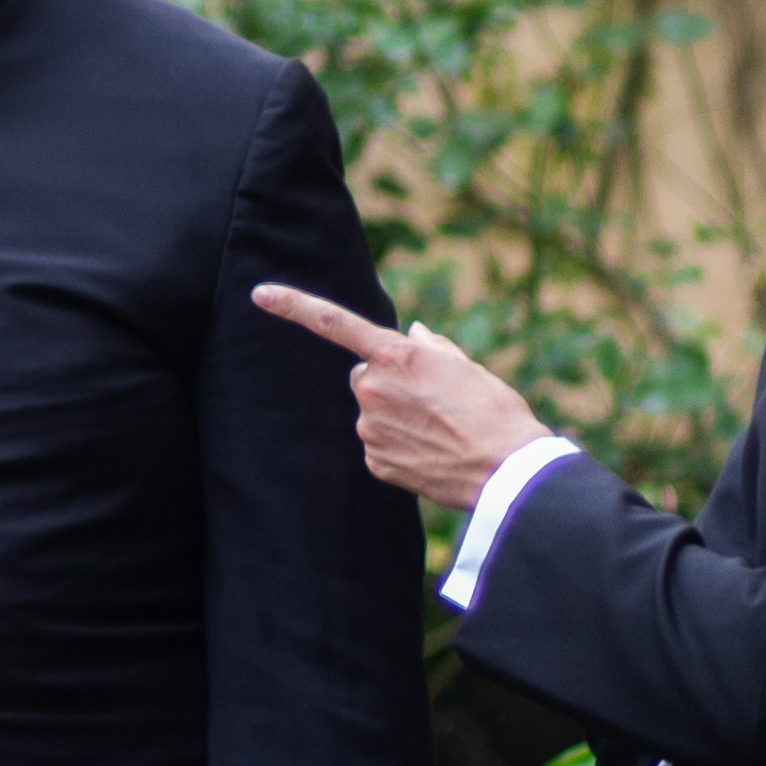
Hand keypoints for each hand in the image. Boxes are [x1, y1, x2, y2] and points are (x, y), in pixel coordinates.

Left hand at [245, 284, 553, 508]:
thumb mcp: (467, 367)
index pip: (333, 323)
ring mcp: (368, 427)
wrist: (506, 471)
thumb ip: (431, 347)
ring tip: (438, 429)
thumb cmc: (495, 413)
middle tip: (432, 400)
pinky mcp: (373, 460)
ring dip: (395, 415)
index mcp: (396, 356)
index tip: (259, 294)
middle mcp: (372, 388)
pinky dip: (399, 445)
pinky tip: (430, 452)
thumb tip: (414, 333)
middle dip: (389, 383)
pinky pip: (378, 444)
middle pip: (365, 376)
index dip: (294, 306)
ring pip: (372, 412)